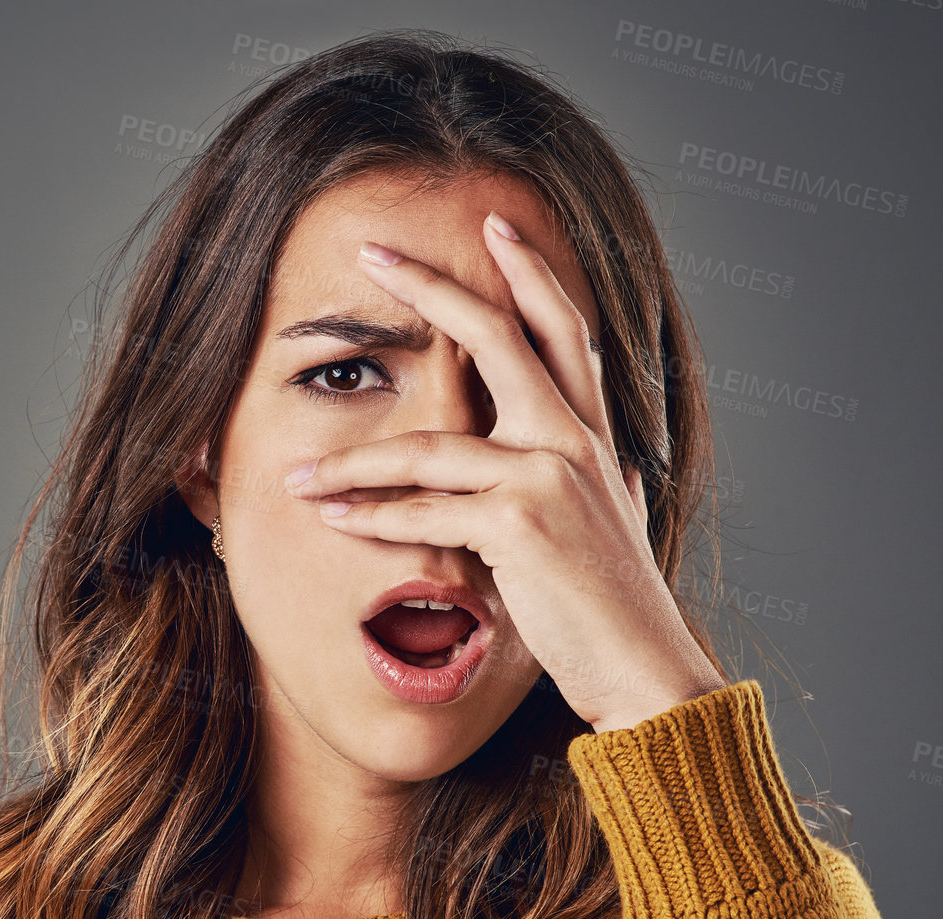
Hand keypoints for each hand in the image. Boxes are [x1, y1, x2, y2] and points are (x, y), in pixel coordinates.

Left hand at [284, 210, 725, 732]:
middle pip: (497, 335)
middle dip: (433, 286)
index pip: (562, 329)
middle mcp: (573, 440)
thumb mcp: (618, 524)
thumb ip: (610, 483)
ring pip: (428, 445)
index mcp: (592, 435)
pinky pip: (422, 511)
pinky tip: (332, 520)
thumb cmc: (619, 606)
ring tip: (295, 474)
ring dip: (351, 464)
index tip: (494, 223)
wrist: (646, 671)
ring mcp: (547, 476)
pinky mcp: (519, 524)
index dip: (531, 271)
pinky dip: (371, 518)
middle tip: (375, 252)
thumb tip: (623, 463)